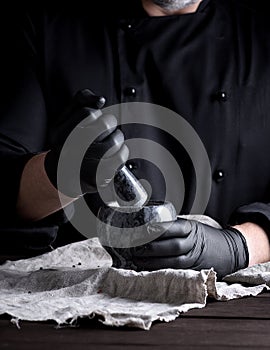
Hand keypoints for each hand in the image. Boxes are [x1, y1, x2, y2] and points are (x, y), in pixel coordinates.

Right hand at [44, 89, 127, 196]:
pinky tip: (116, 153)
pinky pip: (121, 157)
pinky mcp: (99, 176)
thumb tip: (100, 99)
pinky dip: (123, 152)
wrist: (66, 175)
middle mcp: (70, 150)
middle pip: (105, 124)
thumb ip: (80, 101)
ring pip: (115, 140)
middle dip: (110, 123)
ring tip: (111, 141)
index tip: (93, 120)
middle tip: (106, 129)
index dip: (95, 114)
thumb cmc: (70, 141)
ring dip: (118, 137)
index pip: (88, 112)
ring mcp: (85, 164)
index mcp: (59, 134)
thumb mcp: (66, 118)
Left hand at [132, 218, 248, 278]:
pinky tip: (147, 269)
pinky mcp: (192, 270)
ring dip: (153, 261)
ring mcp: (193, 259)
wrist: (230, 251)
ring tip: (136, 259)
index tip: (142, 230)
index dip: (157, 230)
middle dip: (152, 248)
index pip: (174, 228)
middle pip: (172, 246)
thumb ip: (174, 226)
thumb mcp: (192, 226)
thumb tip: (147, 224)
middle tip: (135, 247)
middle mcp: (193, 243)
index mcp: (192, 229)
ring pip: (172, 261)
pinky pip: (175, 271)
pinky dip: (160, 271)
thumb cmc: (206, 237)